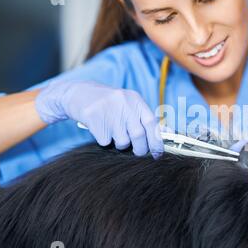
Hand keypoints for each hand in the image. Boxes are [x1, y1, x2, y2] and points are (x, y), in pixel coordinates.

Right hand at [35, 80, 162, 157]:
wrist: (78, 93)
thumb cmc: (110, 104)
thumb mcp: (129, 105)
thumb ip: (146, 120)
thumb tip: (169, 133)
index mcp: (135, 100)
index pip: (151, 123)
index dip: (157, 140)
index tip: (158, 153)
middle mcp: (124, 103)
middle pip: (138, 135)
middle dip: (140, 149)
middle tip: (138, 152)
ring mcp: (108, 111)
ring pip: (122, 141)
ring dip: (121, 144)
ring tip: (114, 133)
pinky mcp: (94, 119)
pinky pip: (106, 142)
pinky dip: (105, 141)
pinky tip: (101, 129)